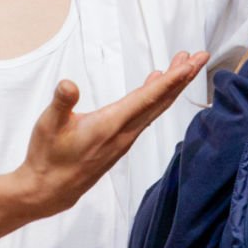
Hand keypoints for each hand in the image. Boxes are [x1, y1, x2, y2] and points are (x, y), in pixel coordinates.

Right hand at [15, 51, 210, 214]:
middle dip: (181, 78)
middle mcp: (123, 133)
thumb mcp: (48, 125)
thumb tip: (68, 85)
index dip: (170, 81)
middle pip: (160, 102)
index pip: (147, 99)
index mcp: (110, 125)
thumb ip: (61, 103)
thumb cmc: (48, 157)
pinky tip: (155, 86)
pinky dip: (156, 98)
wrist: (49, 191)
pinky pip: (145, 116)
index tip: (189, 65)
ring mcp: (124, 139)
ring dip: (171, 87)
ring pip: (155, 109)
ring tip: (183, 65)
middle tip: (200, 56)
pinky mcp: (120, 142)